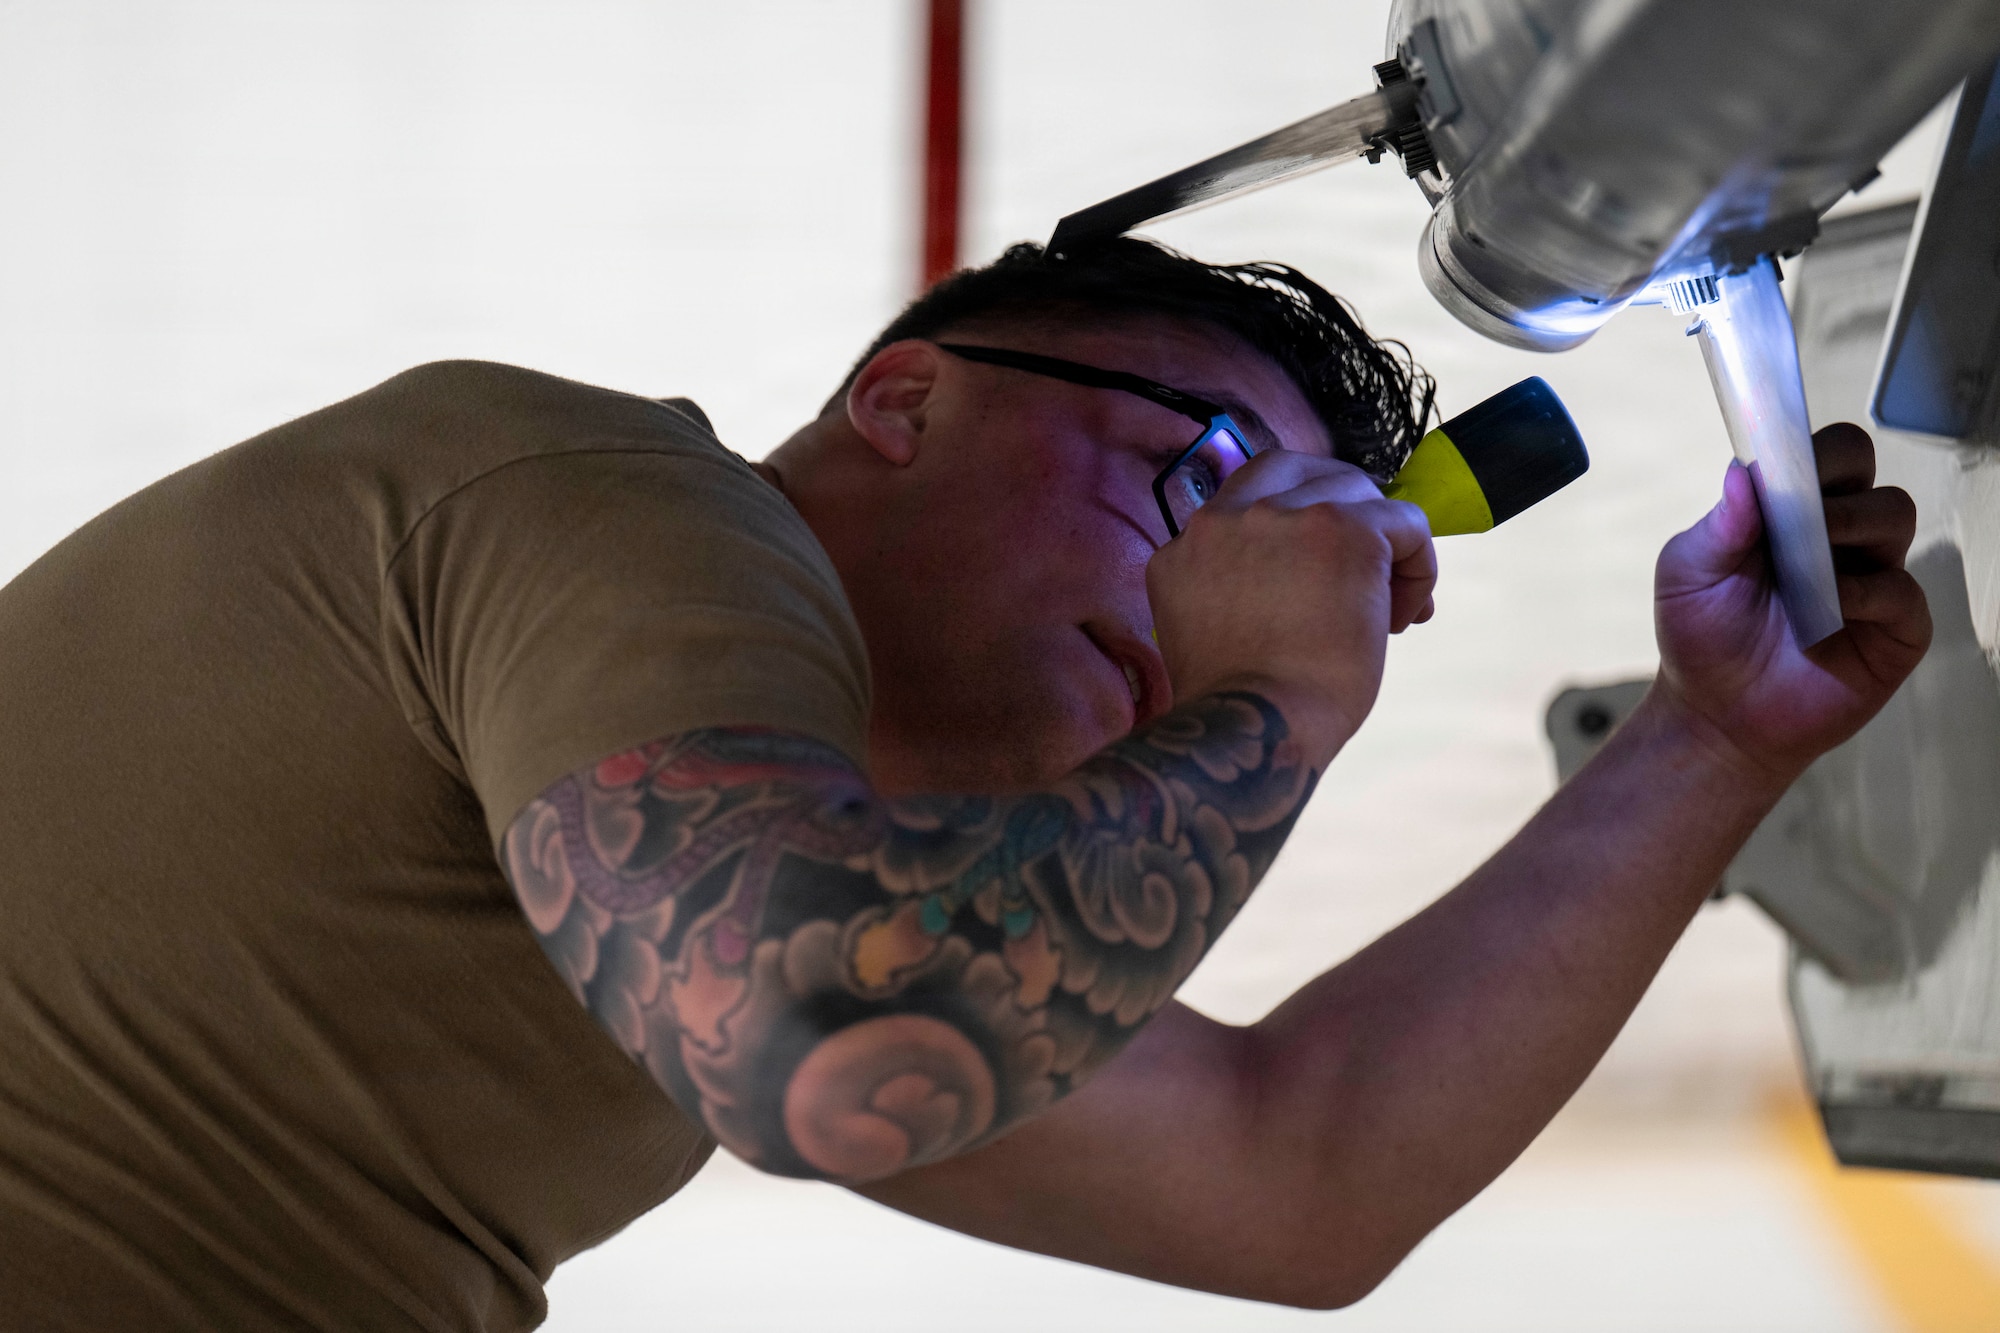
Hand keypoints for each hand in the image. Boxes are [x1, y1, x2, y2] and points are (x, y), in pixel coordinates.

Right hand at [1146, 450, 1435, 765]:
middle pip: (1298, 474)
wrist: (1253, 730)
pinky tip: (1405, 613)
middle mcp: (1225, 518)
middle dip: (1339, 511)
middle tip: (1366, 568)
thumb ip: (1234, 588)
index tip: (1316, 582)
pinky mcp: (1343, 529)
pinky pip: (1404, 521)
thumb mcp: (1208, 631)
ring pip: (1355, 491)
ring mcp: (1283, 516)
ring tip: (1387, 605)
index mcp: (1185, 546)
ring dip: (1379, 541)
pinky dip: (1418, 564)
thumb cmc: (1237, 708)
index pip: (1248, 504)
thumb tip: (1306, 583)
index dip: (1293, 534)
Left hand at [1652, 423, 1930, 782]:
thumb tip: (1740, 474)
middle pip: (1871, 478)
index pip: (1831, 456)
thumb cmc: (1702, 637)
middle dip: (1841, 483)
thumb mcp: (1687, 574)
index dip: (1818, 451)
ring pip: (1895, 518)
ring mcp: (1872, 579)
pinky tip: (1832, 607)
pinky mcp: (1894, 629)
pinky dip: (1868, 593)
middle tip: (1802, 511)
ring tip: (1813, 559)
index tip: (1787, 462)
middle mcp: (1841, 538)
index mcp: (1794, 512)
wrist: (1716, 715)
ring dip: (1855, 526)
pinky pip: (1903, 592)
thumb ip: (1717, 526)